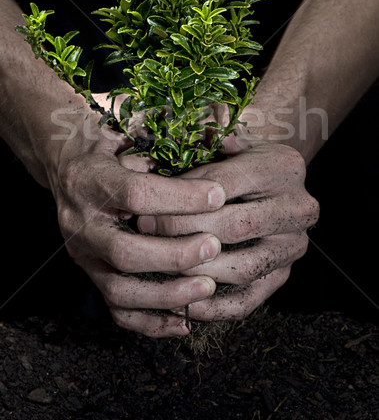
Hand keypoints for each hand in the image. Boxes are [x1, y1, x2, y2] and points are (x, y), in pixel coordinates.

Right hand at [46, 105, 225, 337]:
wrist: (69, 166)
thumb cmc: (108, 147)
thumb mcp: (128, 131)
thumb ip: (162, 135)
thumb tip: (217, 127)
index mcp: (89, 179)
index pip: (136, 194)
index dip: (181, 197)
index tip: (220, 194)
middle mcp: (80, 222)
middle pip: (124, 251)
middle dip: (175, 253)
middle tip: (215, 245)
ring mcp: (82, 254)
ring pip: (119, 288)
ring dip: (168, 293)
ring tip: (208, 285)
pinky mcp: (90, 275)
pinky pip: (117, 310)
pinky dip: (152, 322)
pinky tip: (186, 320)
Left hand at [139, 138, 318, 321]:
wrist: (276, 185)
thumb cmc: (241, 161)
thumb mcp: (229, 143)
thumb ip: (203, 147)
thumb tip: (161, 160)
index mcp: (283, 167)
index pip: (224, 184)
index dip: (182, 197)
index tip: (148, 207)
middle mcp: (298, 208)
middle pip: (235, 226)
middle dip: (184, 232)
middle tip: (148, 233)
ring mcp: (294, 246)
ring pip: (242, 267)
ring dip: (196, 271)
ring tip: (160, 265)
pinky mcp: (283, 276)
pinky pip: (247, 300)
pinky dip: (214, 308)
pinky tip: (183, 303)